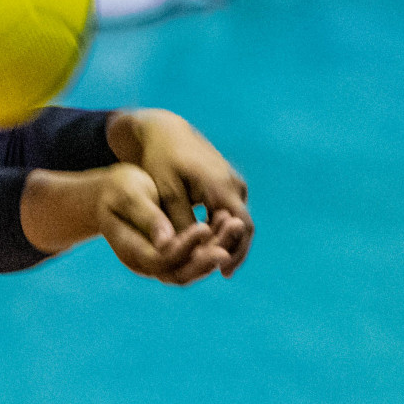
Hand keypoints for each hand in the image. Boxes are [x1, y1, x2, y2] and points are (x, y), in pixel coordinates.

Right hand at [19, 163, 231, 285]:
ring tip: (235, 225)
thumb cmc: (117, 189)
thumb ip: (146, 216)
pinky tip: (227, 224)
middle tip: (233, 229)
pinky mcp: (173, 257)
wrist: (113, 195)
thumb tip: (165, 240)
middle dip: (209, 254)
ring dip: (217, 250)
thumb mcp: (128, 194)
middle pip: (181, 273)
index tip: (204, 226)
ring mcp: (159, 264)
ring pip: (192, 270)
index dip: (185, 246)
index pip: (162, 259)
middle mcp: (145, 265)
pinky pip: (196, 260)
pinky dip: (214, 246)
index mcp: (130, 250)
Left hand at [106, 109, 252, 276]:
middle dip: (232, 249)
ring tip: (212, 262)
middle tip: (219, 272)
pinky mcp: (225, 183)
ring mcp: (232, 183)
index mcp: (222, 187)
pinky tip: (206, 242)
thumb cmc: (161, 159)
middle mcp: (234, 185)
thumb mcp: (165, 191)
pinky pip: (227, 210)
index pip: (241, 228)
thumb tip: (173, 251)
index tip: (222, 272)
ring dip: (226, 239)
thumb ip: (174, 221)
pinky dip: (219, 227)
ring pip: (235, 219)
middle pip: (242, 226)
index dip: (236, 252)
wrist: (166, 130)